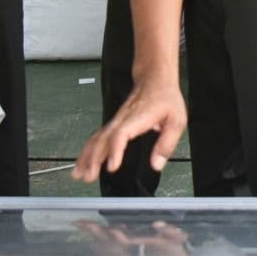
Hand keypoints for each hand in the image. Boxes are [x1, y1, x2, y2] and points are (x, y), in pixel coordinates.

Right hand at [73, 77, 187, 180]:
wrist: (154, 79)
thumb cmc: (165, 97)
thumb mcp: (176, 120)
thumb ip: (167, 144)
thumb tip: (157, 163)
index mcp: (138, 118)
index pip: (122, 134)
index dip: (115, 150)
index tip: (112, 166)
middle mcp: (123, 119)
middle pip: (103, 139)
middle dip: (93, 159)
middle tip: (89, 176)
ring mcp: (116, 120)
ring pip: (97, 138)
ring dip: (86, 156)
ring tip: (80, 174)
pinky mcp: (114, 123)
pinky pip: (97, 137)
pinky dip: (88, 150)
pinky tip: (83, 161)